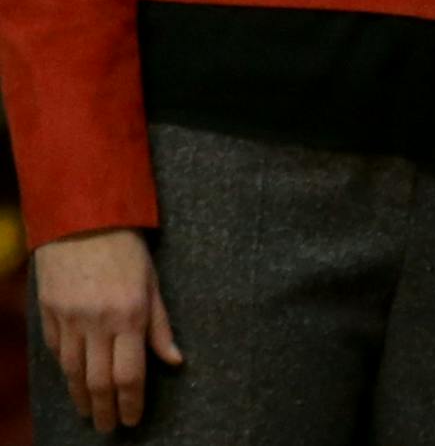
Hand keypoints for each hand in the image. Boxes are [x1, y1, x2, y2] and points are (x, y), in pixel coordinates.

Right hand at [34, 229, 182, 431]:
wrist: (82, 219)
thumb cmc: (127, 248)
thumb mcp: (153, 282)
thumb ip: (161, 326)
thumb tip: (175, 361)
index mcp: (130, 315)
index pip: (130, 374)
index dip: (130, 403)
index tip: (132, 420)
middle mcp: (97, 322)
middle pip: (98, 381)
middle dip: (104, 410)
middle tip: (108, 428)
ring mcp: (69, 319)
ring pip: (72, 372)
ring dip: (82, 397)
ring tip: (90, 412)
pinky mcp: (49, 313)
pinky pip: (55, 350)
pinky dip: (65, 370)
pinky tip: (72, 380)